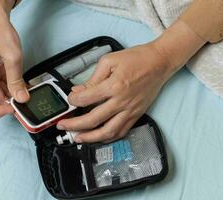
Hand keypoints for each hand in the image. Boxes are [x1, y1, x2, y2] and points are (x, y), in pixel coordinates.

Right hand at [0, 0, 28, 117]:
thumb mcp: (12, 57)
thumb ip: (16, 80)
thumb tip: (22, 98)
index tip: (12, 108)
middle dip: (8, 101)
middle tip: (25, 99)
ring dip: (12, 93)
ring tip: (27, 90)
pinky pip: (2, 83)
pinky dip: (12, 85)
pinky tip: (23, 84)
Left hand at [57, 20, 205, 142]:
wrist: (159, 63)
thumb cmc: (137, 59)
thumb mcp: (110, 61)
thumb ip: (93, 78)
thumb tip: (79, 90)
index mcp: (114, 85)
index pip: (86, 98)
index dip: (73, 101)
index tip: (69, 100)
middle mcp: (122, 101)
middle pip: (93, 120)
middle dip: (74, 125)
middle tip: (63, 126)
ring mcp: (130, 110)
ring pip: (108, 132)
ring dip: (90, 138)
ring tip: (77, 138)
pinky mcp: (137, 114)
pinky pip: (122, 131)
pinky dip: (108, 138)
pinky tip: (99, 138)